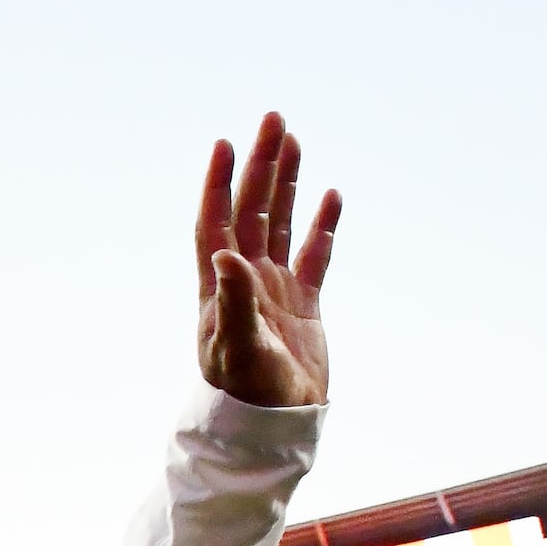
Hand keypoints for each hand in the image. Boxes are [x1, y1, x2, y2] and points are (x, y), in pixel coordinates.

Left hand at [193, 114, 340, 408]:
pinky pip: (315, 255)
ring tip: (293, 141)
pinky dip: (321, 225)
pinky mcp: (305, 305)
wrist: (275, 425)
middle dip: (260, 166)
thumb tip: (225, 256)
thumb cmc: (247, 392)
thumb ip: (232, 301)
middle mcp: (244, 280)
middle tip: (273, 120)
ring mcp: (275, 290)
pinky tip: (329, 195)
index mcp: (219, 286)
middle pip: (252, 210)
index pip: (216, 223)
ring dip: (286, 183)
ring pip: (281, 223)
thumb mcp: (236, 346)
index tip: (225, 144)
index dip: (218, 184)